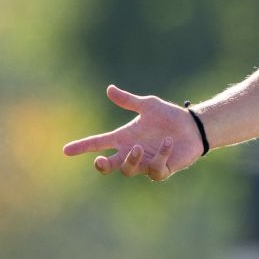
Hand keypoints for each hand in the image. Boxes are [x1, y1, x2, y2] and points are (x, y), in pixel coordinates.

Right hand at [62, 84, 202, 180]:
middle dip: (102, 166)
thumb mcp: (147, 105)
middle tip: (100, 160)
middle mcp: (132, 153)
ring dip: (131, 159)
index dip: (83, 147)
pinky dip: (160, 155)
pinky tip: (168, 142)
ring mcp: (146, 163)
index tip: (66, 150)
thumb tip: (109, 88)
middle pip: (109, 166)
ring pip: (129, 169)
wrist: (192, 126)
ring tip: (138, 147)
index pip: (99, 144)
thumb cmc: (169, 116)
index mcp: (124, 138)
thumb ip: (128, 100)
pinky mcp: (162, 170)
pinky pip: (155, 168)